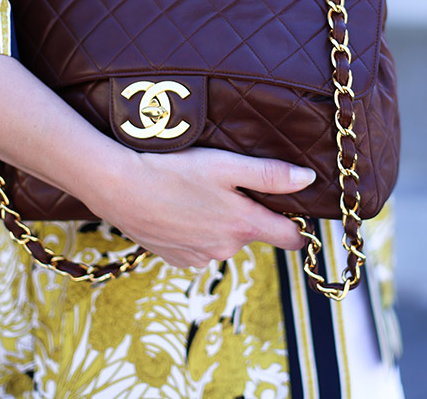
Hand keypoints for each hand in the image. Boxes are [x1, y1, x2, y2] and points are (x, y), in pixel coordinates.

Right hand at [86, 146, 314, 268]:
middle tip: (226, 185)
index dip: (298, 222)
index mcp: (243, 226)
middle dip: (248, 213)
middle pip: (253, 233)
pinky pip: (199, 246)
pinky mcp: (176, 260)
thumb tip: (308, 180)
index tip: (294, 207)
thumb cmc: (173, 170)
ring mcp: (199, 258)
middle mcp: (225, 250)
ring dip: (219, 222)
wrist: (118, 187)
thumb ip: (271, 175)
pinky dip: (195, 230)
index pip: (291, 238)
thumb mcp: (226, 165)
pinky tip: (179, 209)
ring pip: (225, 240)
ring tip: (197, 194)